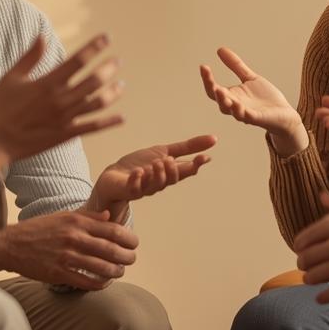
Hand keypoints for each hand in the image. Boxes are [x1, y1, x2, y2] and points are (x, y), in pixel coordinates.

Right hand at [0, 34, 123, 171]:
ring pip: (98, 103)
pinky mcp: (65, 135)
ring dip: (113, 92)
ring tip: (122, 84)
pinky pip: (93, 127)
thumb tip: (42, 35)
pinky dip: (109, 122)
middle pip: (94, 80)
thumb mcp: (11, 77)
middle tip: (117, 61)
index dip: (95, 47)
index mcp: (47, 82)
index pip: (78, 60)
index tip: (106, 38)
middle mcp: (60, 99)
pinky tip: (121, 117)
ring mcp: (65, 118)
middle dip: (108, 68)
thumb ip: (30, 56)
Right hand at [0, 208, 140, 290]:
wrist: (10, 244)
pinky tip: (104, 283)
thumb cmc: (38, 229)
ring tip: (120, 271)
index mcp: (77, 222)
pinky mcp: (59, 273)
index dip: (129, 238)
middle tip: (132, 259)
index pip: (113, 230)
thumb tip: (109, 216)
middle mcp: (74, 238)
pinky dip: (100, 284)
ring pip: (102, 268)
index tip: (134, 243)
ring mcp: (67, 257)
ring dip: (116, 272)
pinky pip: (87, 282)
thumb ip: (88, 216)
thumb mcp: (63, 216)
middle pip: (112, 250)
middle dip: (127, 257)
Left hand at [88, 134, 216, 222]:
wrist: (114, 175)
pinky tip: (138, 172)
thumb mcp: (164, 151)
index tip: (204, 157)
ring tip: (156, 163)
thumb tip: (214, 139)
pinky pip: (134, 188)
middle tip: (169, 160)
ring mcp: (143, 187)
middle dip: (173, 171)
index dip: (195, 165)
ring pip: (155, 186)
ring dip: (157, 174)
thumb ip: (187, 147)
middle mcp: (158, 182)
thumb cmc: (140, 164)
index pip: (186, 171)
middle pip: (172, 180)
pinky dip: (137, 180)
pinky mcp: (128, 189)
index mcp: (168, 173)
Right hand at [199, 46, 306, 153]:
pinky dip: (241, 112)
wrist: (284, 113)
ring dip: (224, 102)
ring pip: (230, 110)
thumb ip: (236, 65)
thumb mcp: (250, 77)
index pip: (214, 89)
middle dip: (213, 90)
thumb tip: (220, 49)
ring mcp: (245, 113)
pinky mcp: (257, 119)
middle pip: (219, 100)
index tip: (203, 66)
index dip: (207, 79)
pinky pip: (247, 116)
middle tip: (209, 79)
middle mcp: (235, 105)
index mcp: (232, 96)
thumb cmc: (265, 98)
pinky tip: (238, 105)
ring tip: (220, 91)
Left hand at [293, 193, 328, 303]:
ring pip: (313, 277)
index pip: (306, 237)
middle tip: (307, 267)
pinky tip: (322, 298)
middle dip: (304, 264)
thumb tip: (322, 197)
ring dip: (311, 280)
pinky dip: (323, 297)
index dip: (300, 246)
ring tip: (315, 280)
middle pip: (306, 258)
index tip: (301, 251)